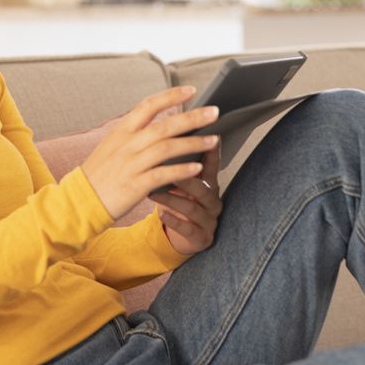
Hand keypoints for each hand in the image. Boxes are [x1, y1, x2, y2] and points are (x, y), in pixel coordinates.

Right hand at [81, 85, 219, 219]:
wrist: (80, 200)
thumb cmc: (100, 173)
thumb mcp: (112, 145)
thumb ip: (134, 134)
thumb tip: (161, 123)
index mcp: (122, 131)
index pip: (148, 105)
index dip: (171, 96)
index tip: (191, 90)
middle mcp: (127, 144)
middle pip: (164, 125)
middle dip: (192, 117)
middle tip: (214, 111)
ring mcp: (131, 164)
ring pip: (167, 148)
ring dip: (193, 143)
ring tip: (213, 140)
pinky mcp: (135, 186)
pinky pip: (162, 175)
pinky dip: (181, 171)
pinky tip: (197, 168)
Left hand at [150, 133, 221, 255]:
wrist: (182, 235)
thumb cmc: (180, 199)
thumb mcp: (183, 179)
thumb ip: (181, 159)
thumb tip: (171, 126)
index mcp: (208, 182)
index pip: (211, 164)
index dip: (211, 151)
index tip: (206, 138)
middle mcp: (212, 200)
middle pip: (202, 187)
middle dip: (185, 178)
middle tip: (166, 167)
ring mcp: (208, 220)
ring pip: (192, 207)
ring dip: (172, 199)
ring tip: (152, 191)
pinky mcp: (200, 238)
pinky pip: (187, 229)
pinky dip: (174, 221)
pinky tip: (161, 214)